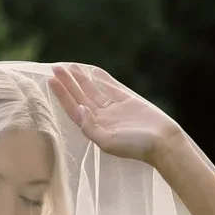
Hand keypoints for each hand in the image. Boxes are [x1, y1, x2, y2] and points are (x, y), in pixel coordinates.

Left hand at [48, 63, 181, 165]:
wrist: (163, 143)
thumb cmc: (136, 146)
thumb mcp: (109, 142)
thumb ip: (91, 128)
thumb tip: (79, 109)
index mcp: (95, 129)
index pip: (73, 109)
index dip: (62, 95)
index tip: (51, 80)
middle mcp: (102, 119)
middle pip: (80, 98)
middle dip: (68, 83)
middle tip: (55, 67)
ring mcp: (115, 110)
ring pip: (93, 91)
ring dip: (81, 79)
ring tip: (70, 67)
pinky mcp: (128, 102)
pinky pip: (111, 88)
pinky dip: (102, 79)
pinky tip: (93, 71)